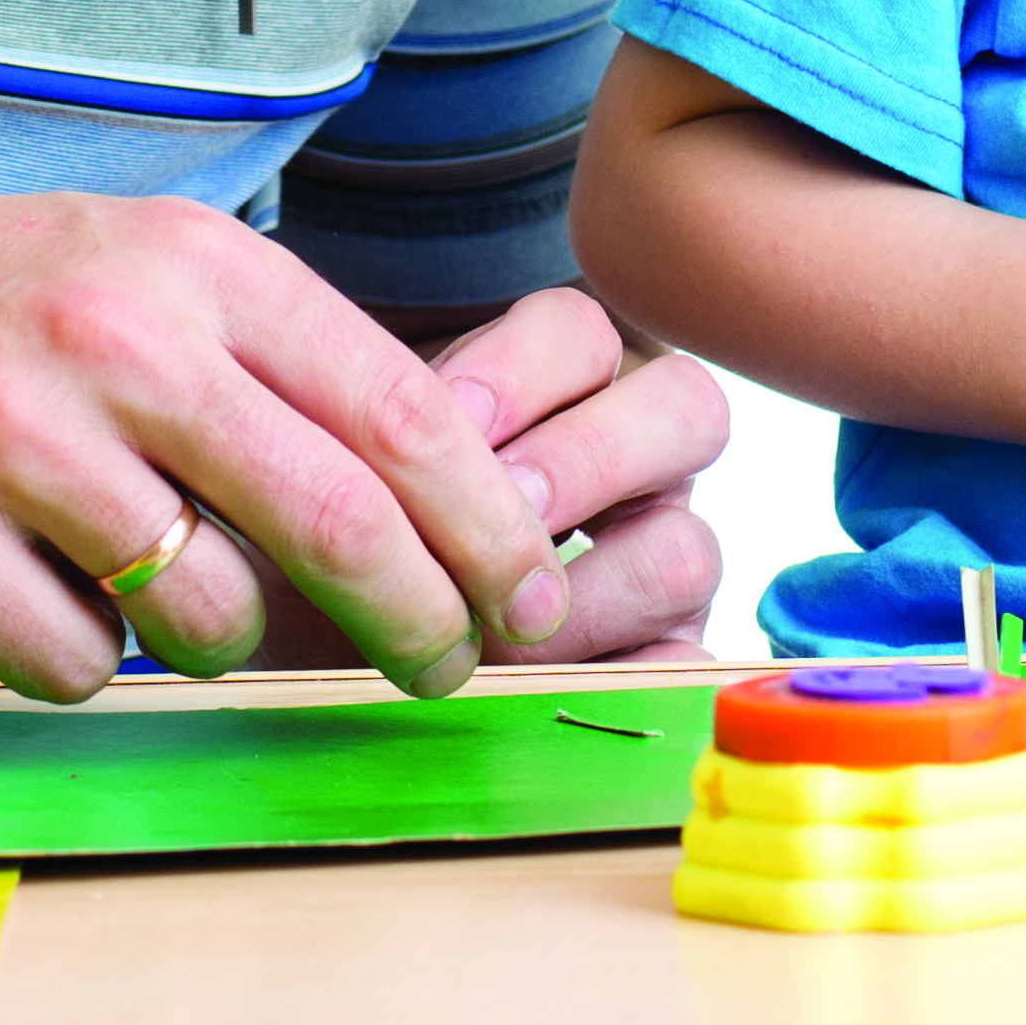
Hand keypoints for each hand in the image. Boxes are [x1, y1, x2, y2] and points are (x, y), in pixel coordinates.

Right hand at [0, 192, 571, 702]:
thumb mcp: (137, 267)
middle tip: (447, 669)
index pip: (399, 413)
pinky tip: (42, 601)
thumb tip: (448, 491)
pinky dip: (85, 664)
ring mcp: (12, 436)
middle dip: (421, 620)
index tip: (528, 594)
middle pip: (336, 520)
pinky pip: (74, 664)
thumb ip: (274, 360)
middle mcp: (114, 337)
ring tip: (171, 600)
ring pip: (207, 612)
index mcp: (192, 266)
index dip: (485, 525)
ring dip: (222, 640)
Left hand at [245, 291, 727, 667]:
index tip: (449, 419)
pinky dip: (619, 681)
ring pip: (690, 549)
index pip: (581, 333)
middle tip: (507, 509)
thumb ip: (383, 443)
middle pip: (685, 410)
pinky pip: (687, 669)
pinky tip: (536, 692)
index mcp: (562, 388)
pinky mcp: (661, 662)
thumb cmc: (347, 548)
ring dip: (592, 594)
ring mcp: (660, 562)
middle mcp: (634, 464)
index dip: (521, 371)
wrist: (336, 649)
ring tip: (501, 635)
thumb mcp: (352, 477)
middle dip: (586, 460)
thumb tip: (410, 444)